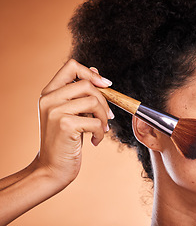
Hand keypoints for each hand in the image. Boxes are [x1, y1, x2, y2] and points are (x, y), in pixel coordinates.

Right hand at [36, 59, 113, 185]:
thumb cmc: (65, 141)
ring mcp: (55, 111)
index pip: (71, 66)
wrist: (52, 169)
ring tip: (101, 130)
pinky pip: (96, 121)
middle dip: (104, 101)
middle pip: (87, 85)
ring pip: (94, 101)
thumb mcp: (72, 113)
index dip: (91, 73)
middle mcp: (49, 98)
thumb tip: (95, 71)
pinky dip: (101, 133)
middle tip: (107, 118)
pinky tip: (95, 141)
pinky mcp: (65, 124)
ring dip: (104, 118)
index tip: (106, 85)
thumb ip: (80, 94)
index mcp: (49, 93)